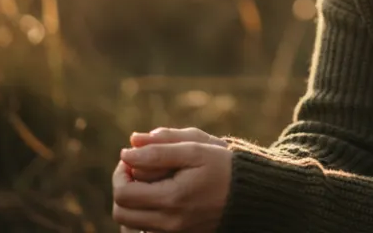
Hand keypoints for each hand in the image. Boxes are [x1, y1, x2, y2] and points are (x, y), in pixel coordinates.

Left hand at [113, 133, 232, 232]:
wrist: (252, 196)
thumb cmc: (224, 167)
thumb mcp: (195, 149)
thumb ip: (159, 148)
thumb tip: (127, 150)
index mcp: (172, 199)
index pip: (123, 193)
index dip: (121, 172)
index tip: (133, 157)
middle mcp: (170, 222)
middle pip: (121, 212)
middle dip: (123, 186)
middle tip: (137, 169)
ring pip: (131, 223)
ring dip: (132, 200)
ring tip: (149, 181)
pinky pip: (146, 229)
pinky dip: (143, 213)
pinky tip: (157, 194)